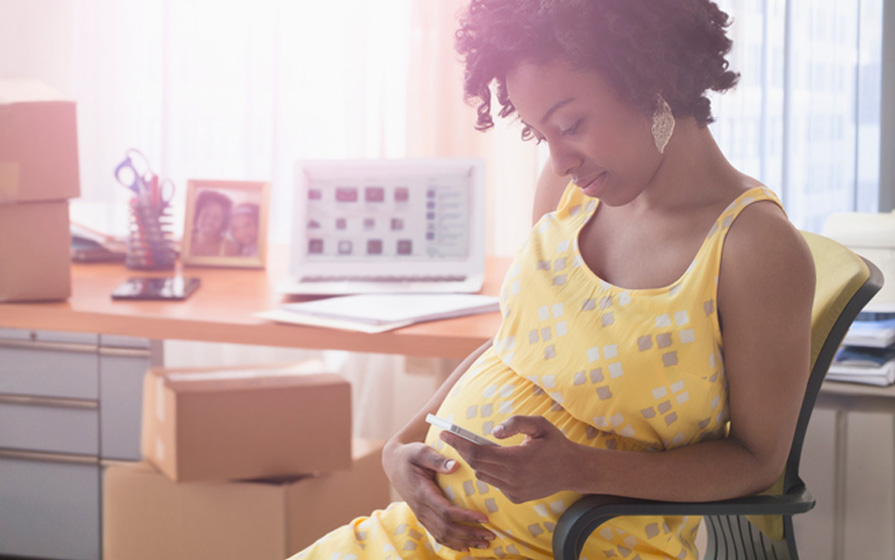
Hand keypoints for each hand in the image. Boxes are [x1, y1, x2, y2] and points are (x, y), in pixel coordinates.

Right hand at [382, 439, 495, 550]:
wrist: (393, 464)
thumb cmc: (410, 456)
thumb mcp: (421, 451)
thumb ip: (437, 460)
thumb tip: (455, 465)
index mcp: (423, 493)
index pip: (446, 512)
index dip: (466, 517)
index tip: (484, 518)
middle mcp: (421, 509)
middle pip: (447, 529)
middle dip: (470, 534)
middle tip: (491, 535)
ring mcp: (422, 516)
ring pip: (443, 536)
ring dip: (465, 542)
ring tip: (485, 543)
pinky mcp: (423, 518)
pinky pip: (438, 536)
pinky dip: (453, 544)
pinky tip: (468, 547)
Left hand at [440, 415, 580, 502]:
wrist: (572, 470)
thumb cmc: (555, 443)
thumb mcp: (539, 424)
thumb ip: (516, 423)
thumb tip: (494, 431)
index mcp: (516, 460)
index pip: (477, 452)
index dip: (459, 442)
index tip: (444, 432)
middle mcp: (513, 479)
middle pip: (476, 464)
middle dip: (463, 450)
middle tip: (455, 437)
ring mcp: (514, 491)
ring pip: (483, 475)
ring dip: (478, 461)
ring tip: (477, 447)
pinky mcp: (515, 498)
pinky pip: (494, 483)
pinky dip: (491, 472)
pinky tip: (497, 462)